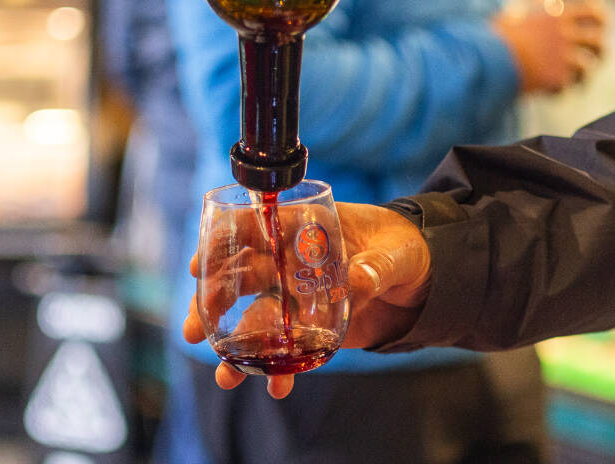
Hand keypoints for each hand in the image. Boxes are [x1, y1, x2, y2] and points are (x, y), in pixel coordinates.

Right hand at [184, 202, 431, 397]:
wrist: (419, 279)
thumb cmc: (401, 247)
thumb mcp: (394, 253)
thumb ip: (376, 266)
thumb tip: (357, 278)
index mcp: (303, 227)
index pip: (253, 228)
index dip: (221, 244)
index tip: (198, 266)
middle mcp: (289, 260)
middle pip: (239, 278)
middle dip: (212, 303)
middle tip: (195, 329)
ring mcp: (295, 296)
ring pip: (253, 319)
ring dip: (235, 347)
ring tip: (225, 376)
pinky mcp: (308, 327)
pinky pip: (284, 348)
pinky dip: (279, 370)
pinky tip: (277, 387)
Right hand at [491, 0, 607, 93]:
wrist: (489, 58)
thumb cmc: (496, 34)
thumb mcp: (513, 12)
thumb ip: (528, 9)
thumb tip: (525, 3)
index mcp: (558, 14)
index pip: (593, 12)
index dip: (601, 19)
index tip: (602, 25)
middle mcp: (566, 34)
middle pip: (598, 42)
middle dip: (600, 51)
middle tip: (596, 57)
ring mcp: (564, 57)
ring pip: (587, 68)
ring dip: (583, 75)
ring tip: (575, 81)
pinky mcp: (557, 79)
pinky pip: (566, 87)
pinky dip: (559, 91)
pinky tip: (548, 92)